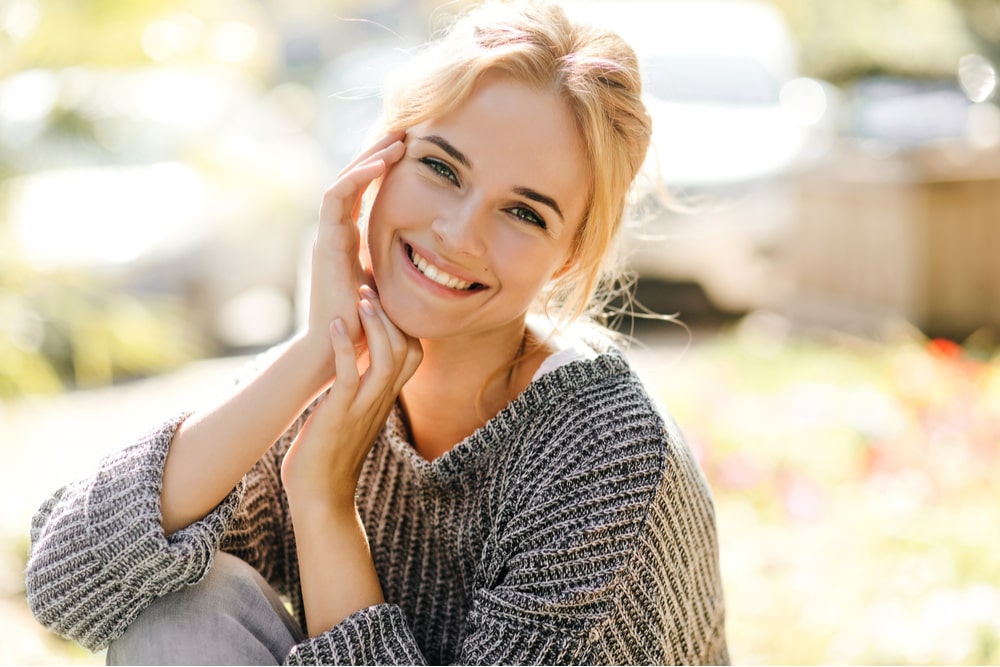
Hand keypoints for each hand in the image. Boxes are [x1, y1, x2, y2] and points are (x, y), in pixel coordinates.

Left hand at [282, 285, 421, 512]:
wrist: (320, 499)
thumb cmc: (329, 458)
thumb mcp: (351, 418)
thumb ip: (359, 394)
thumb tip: (352, 369)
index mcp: (384, 400)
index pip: (413, 354)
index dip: (404, 325)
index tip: (384, 301)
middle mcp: (381, 401)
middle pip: (409, 349)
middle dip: (392, 315)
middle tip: (372, 289)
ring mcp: (363, 408)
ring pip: (388, 358)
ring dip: (376, 324)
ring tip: (361, 298)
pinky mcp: (340, 415)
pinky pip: (350, 375)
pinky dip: (344, 346)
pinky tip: (335, 325)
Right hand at [305, 131, 405, 367]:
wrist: (339, 348)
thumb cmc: (366, 325)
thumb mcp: (389, 286)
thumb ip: (399, 268)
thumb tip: (433, 261)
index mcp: (349, 240)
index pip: (363, 193)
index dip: (383, 169)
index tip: (410, 150)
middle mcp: (335, 233)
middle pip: (353, 180)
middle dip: (377, 153)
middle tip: (404, 130)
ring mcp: (327, 235)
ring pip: (343, 181)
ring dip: (370, 157)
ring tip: (397, 140)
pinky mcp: (325, 241)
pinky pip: (336, 197)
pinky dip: (358, 177)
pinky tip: (382, 164)